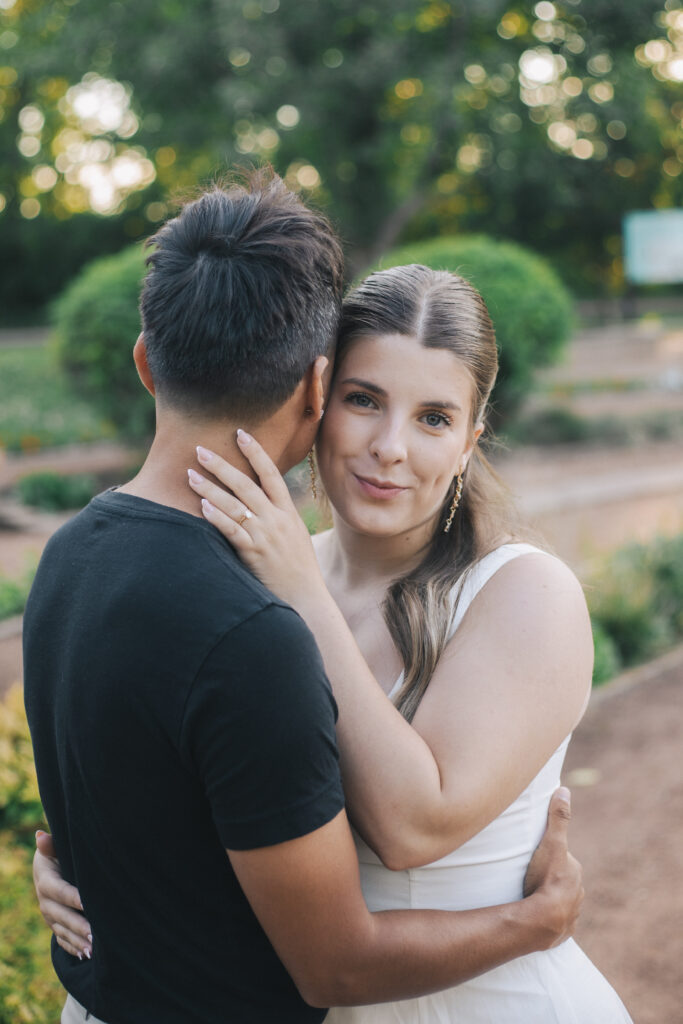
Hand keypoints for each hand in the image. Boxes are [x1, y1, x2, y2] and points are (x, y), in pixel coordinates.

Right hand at [33, 830, 91, 959]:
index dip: (73, 897)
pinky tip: (86, 956)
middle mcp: (44, 902)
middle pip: (62, 915)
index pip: (60, 891)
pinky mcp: (54, 926)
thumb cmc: (58, 853)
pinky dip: (73, 948)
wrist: (49, 869)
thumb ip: (51, 844)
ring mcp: (49, 916)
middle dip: (78, 926)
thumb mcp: (55, 847)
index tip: (88, 903)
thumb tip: (40, 836)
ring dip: (78, 941)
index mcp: (46, 881)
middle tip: (94, 934)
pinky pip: (62, 940)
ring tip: (94, 950)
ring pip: (63, 931)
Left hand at [188, 432, 325, 606]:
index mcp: (288, 512)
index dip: (256, 452)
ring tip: (190, 475)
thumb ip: (278, 517)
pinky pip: (232, 530)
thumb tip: (258, 501)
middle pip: (246, 484)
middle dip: (221, 465)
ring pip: (234, 505)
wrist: (306, 597)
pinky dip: (217, 517)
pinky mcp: (254, 553)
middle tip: (200, 450)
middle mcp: (277, 519)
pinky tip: (202, 506)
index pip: (271, 474)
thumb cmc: (298, 569)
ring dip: (209, 488)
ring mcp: (265, 536)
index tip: (240, 434)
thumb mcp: (294, 536)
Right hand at [522, 788, 583, 947]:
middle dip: (549, 877)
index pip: (562, 858)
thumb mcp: (550, 843)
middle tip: (529, 876)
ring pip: (560, 901)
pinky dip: (549, 919)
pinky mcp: (562, 932)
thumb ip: (557, 817)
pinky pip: (556, 922)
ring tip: (530, 897)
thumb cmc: (546, 879)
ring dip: (548, 898)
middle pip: (561, 880)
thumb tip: (564, 789)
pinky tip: (537, 917)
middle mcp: (577, 893)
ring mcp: (571, 914)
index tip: (534, 856)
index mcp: (574, 872)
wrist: (543, 920)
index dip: (548, 856)